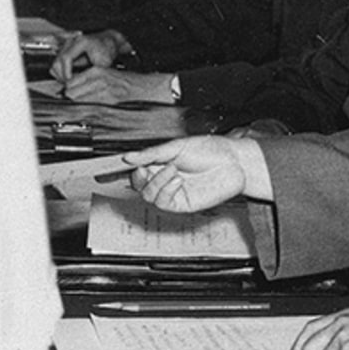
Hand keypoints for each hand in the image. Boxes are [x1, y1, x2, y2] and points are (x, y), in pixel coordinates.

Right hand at [49, 30, 126, 81]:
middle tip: (71, 85)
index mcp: (81, 42)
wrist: (108, 43)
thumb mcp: (103, 64)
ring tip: (71, 82)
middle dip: (62, 77)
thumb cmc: (107, 51)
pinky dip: (61, 73)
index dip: (66, 73)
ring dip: (60, 76)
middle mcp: (72, 42)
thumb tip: (80, 85)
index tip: (70, 82)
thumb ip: (91, 73)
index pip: (66, 58)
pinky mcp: (65, 51)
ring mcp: (67, 46)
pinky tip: (70, 78)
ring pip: (55, 64)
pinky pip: (57, 64)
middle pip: (57, 62)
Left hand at [64, 67, 174, 105]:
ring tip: (86, 105)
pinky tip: (94, 109)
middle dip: (72, 98)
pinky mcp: (108, 100)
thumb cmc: (129, 83)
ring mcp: (103, 90)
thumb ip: (90, 80)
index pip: (71, 82)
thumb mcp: (107, 75)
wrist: (147, 88)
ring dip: (80, 105)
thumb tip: (73, 90)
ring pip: (78, 100)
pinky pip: (90, 107)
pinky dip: (89, 109)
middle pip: (71, 92)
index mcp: (97, 71)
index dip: (69, 90)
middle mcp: (98, 79)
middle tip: (77, 102)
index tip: (69, 95)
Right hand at [127, 136, 263, 211]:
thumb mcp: (177, 146)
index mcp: (160, 162)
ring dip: (156, 182)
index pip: (136, 169)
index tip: (115, 168)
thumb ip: (152, 154)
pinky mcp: (181, 203)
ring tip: (172, 169)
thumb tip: (128, 157)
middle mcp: (164, 178)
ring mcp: (172, 192)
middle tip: (147, 167)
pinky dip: (166, 190)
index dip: (125, 170)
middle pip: (138, 185)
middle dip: (140, 177)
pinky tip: (177, 180)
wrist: (233, 162)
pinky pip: (163, 202)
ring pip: (148, 195)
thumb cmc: (210, 150)